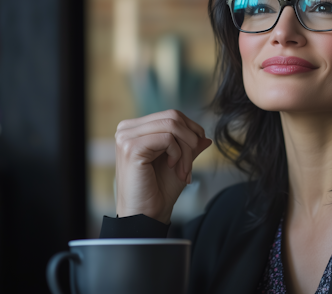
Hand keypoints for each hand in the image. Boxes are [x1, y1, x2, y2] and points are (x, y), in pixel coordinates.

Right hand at [114, 109, 212, 223]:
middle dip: (190, 139)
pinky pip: (167, 138)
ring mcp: (126, 137)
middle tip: (190, 164)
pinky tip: (172, 168)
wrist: (147, 215)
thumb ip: (190, 147)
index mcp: (135, 129)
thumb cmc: (159, 191)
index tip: (195, 152)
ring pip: (172, 125)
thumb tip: (206, 136)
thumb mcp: (180, 162)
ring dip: (186, 150)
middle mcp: (127, 129)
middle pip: (173, 117)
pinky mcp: (130, 148)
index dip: (191, 130)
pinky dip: (177, 153)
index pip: (171, 115)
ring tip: (183, 170)